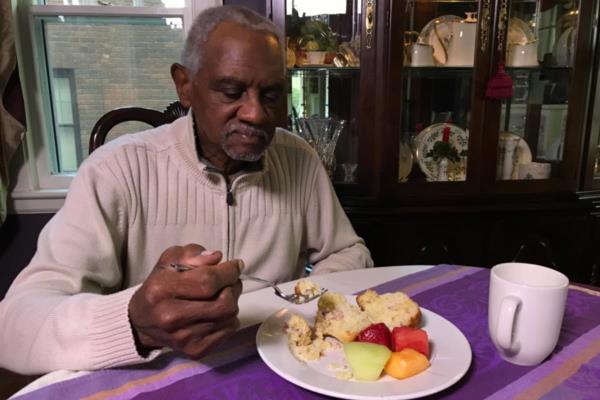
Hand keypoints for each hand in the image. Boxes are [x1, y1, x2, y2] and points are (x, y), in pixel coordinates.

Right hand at [128, 244, 242, 358]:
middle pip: (223, 303)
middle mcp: (171, 316)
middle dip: (234, 287)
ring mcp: (183, 337)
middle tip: (230, 281)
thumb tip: (217, 258)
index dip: (229, 272)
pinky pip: (228, 332)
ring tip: (223, 295)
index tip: (236, 265)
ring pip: (229, 317)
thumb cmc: (159, 286)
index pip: (208, 281)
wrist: (141, 322)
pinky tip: (218, 312)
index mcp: (162, 289)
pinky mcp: (194, 350)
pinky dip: (230, 319)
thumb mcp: (169, 261)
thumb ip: (192, 254)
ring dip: (233, 302)